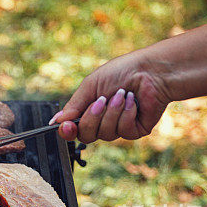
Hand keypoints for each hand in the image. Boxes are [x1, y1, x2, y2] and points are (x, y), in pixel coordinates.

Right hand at [50, 53, 172, 142]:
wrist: (151, 71)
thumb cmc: (122, 72)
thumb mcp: (91, 86)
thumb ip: (72, 106)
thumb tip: (55, 122)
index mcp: (88, 110)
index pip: (72, 129)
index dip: (68, 131)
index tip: (67, 126)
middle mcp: (102, 121)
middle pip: (86, 135)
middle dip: (93, 118)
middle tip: (102, 100)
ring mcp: (118, 127)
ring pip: (105, 134)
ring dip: (113, 112)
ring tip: (123, 95)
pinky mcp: (134, 130)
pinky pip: (123, 132)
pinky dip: (127, 114)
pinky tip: (134, 102)